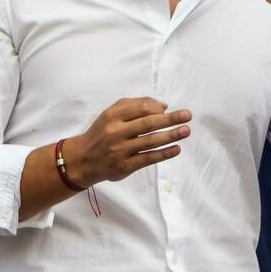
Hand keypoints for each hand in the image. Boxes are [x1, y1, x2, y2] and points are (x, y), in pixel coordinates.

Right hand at [62, 98, 190, 186]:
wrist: (82, 159)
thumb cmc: (103, 132)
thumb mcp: (112, 114)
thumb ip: (136, 106)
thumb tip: (164, 105)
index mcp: (113, 116)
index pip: (140, 108)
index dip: (157, 108)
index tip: (169, 109)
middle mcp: (115, 132)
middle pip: (148, 124)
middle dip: (170, 119)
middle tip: (188, 115)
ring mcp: (120, 150)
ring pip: (150, 142)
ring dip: (171, 136)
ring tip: (186, 131)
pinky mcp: (124, 166)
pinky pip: (148, 158)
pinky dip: (164, 154)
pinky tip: (176, 149)